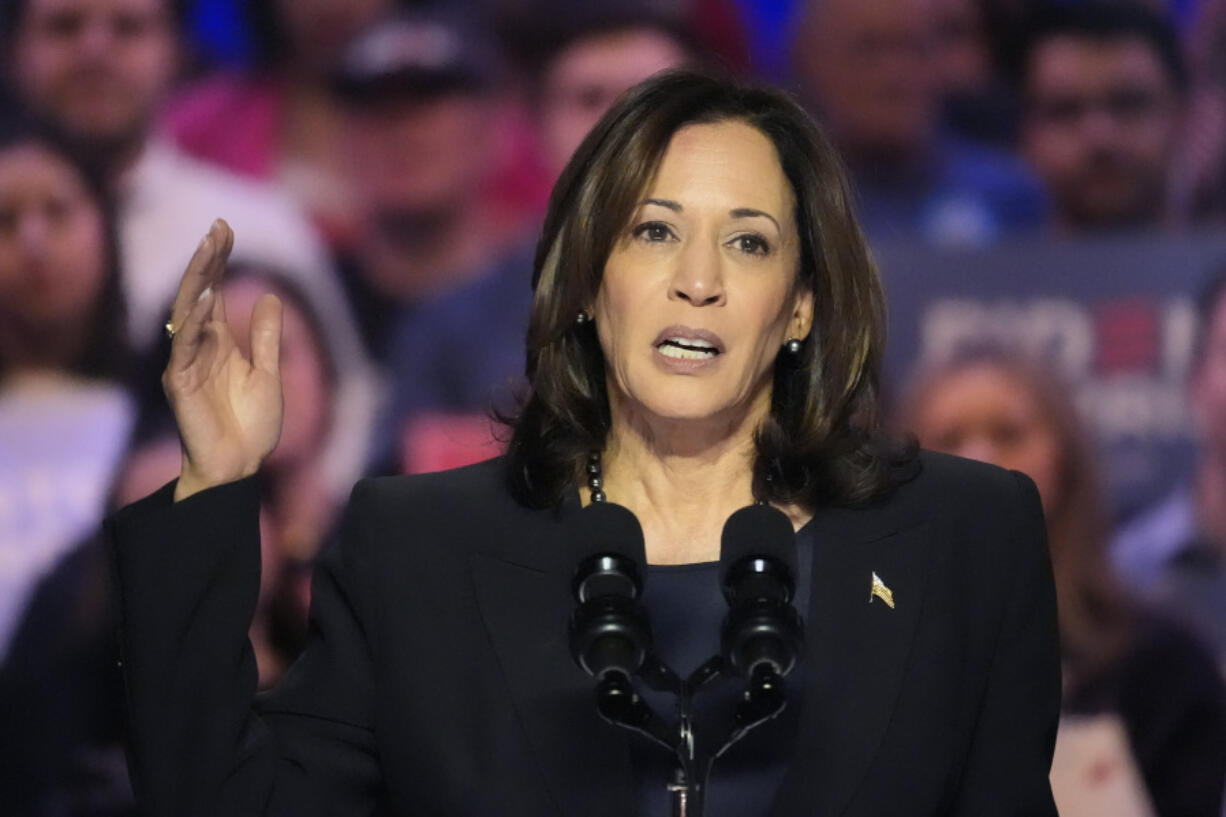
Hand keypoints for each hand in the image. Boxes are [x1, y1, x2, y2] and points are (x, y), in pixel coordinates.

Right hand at [163, 220, 283, 500]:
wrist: (239, 468)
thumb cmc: (250, 427)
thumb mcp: (268, 374)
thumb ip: (265, 338)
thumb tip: (269, 297)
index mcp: (219, 343)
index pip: (214, 292)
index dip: (217, 260)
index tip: (224, 228)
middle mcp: (198, 348)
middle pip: (198, 293)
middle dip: (206, 260)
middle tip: (217, 227)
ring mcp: (185, 364)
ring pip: (187, 313)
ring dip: (200, 280)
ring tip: (210, 248)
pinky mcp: (179, 384)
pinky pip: (184, 348)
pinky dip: (194, 322)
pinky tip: (206, 297)